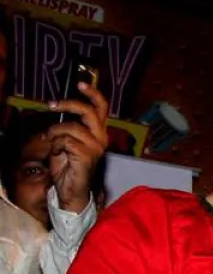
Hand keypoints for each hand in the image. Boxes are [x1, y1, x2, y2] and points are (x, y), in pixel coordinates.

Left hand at [47, 81, 108, 212]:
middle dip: (69, 104)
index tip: (80, 83)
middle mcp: (101, 138)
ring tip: (50, 141)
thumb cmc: (68, 165)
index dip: (92, 94)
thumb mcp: (67, 141)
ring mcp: (95, 146)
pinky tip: (58, 154)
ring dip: (54, 133)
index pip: (101, 108)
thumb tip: (59, 109)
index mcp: (99, 132)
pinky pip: (64, 141)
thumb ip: (68, 126)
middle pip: (89, 111)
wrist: (72, 189)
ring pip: (71, 127)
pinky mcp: (86, 155)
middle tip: (51, 104)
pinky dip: (55, 145)